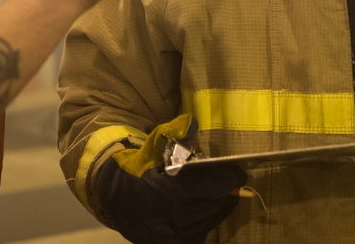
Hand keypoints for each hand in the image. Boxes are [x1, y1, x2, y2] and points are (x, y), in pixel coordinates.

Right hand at [97, 115, 245, 243]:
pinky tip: (209, 210)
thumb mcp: (153, 144)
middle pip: (207, 207)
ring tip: (225, 196)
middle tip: (235, 185)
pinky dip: (206, 223)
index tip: (240, 174)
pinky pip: (196, 236)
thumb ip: (174, 134)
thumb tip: (191, 123)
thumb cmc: (138, 166)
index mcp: (161, 189)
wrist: (114, 195)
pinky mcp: (166, 243)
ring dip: (218, 210)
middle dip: (224, 195)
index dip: (225, 182)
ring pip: (204, 223)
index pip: (203, 188)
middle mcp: (165, 215)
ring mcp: (166, 234)